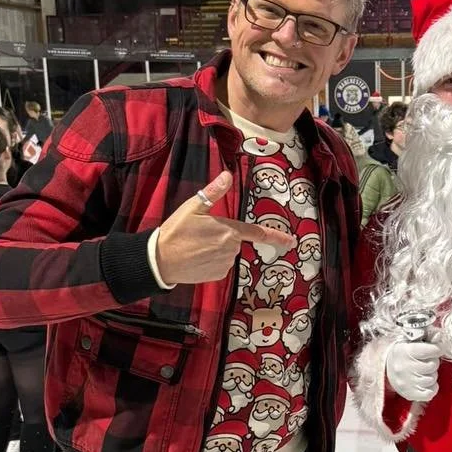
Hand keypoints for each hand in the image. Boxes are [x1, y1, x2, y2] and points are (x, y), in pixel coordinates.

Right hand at [154, 171, 294, 284]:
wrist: (160, 260)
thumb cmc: (176, 231)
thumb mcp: (192, 207)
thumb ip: (213, 193)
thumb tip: (227, 175)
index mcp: (228, 230)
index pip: (257, 233)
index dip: (276, 237)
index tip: (292, 241)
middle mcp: (231, 248)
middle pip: (235, 240)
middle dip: (223, 236)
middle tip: (200, 235)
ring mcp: (225, 264)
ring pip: (228, 253)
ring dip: (217, 249)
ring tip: (196, 247)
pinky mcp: (218, 275)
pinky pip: (221, 266)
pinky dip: (212, 262)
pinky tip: (197, 258)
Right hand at [385, 339, 442, 402]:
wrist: (385, 370)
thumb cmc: (402, 354)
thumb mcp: (412, 341)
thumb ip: (428, 337)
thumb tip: (439, 335)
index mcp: (405, 351)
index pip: (431, 350)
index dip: (437, 349)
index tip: (434, 349)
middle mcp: (404, 367)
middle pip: (432, 365)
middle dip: (433, 362)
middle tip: (426, 361)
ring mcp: (406, 382)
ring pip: (432, 379)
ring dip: (431, 375)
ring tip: (423, 371)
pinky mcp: (409, 394)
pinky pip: (430, 393)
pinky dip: (431, 388)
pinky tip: (425, 382)